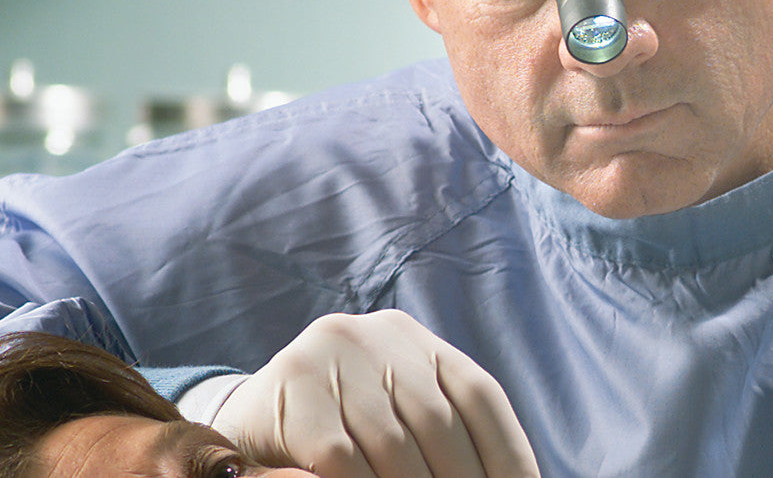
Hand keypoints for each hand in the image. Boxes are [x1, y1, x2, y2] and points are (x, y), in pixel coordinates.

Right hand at [211, 310, 540, 477]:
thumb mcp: (392, 420)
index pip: (479, 395)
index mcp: (415, 339)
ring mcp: (333, 354)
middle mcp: (379, 333)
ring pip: (394, 445)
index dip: (508, 452)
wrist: (245, 428)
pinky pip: (342, 458)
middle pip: (441, 422)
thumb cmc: (334, 432)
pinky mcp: (295, 386)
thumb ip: (438, 437)